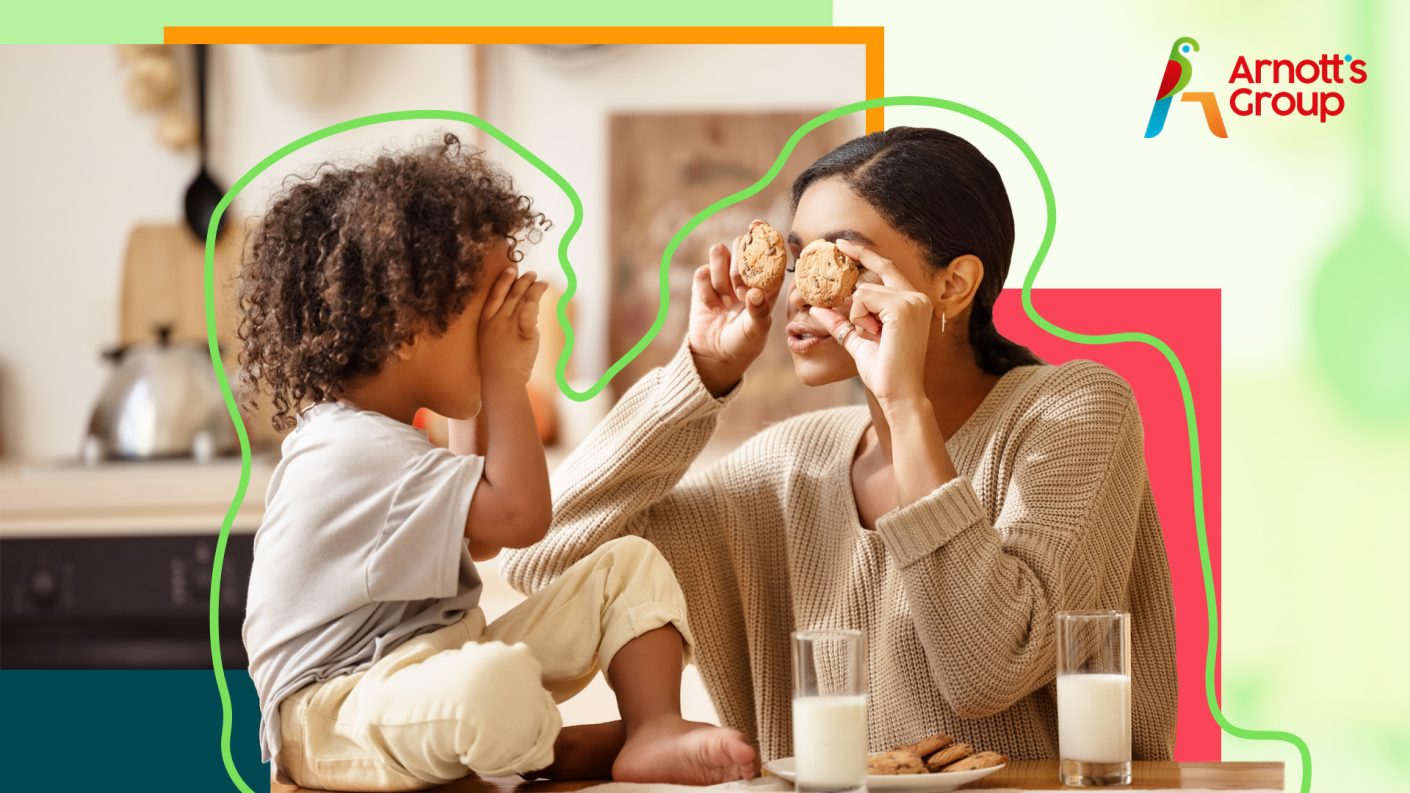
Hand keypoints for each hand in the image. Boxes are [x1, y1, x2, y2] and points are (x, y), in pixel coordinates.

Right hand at [480, 267, 549, 384]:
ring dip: (533, 288)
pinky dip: (536, 300)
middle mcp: (497, 320)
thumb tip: (519, 313)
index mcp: (486, 322)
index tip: (510, 270)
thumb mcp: (491, 341)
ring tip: (541, 282)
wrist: (500, 381)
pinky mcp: (525, 333)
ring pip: (523, 299)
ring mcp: (510, 326)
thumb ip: (501, 326)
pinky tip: (543, 290)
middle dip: (522, 281)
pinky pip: (531, 313)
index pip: (495, 295)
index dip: (503, 281)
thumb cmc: (496, 366)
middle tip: (531, 274)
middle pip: (511, 294)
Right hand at [687, 228, 783, 395]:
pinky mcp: (703, 283)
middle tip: (740, 290)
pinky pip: (702, 272)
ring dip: (721, 275)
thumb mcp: (756, 332)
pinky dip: (706, 290)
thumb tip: (754, 292)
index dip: (765, 236)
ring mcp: (724, 277)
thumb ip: (759, 312)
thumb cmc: (743, 344)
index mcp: (767, 282)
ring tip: (726, 299)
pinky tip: (712, 307)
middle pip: (742, 244)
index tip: (758, 226)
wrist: (714, 357)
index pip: (769, 252)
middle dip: (739, 263)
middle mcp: (746, 275)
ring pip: (719, 252)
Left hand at [808, 239, 931, 404]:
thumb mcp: (858, 341)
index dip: (864, 254)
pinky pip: (863, 299)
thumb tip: (817, 308)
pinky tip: (874, 335)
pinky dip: (859, 318)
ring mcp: (912, 300)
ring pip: (864, 290)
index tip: (841, 244)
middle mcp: (917, 297)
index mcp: (913, 302)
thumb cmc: (884, 372)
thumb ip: (841, 322)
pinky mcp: (903, 307)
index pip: (887, 268)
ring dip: (858, 316)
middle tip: (859, 306)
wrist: (899, 394)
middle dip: (857, 297)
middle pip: (873, 276)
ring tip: (874, 337)